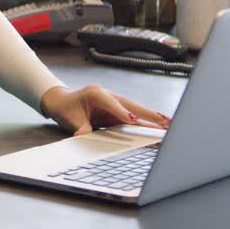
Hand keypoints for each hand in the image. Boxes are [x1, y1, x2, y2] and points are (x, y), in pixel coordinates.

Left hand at [39, 85, 170, 136]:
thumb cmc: (66, 108)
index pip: (112, 104)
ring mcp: (114, 103)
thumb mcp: (70, 120)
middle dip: (147, 114)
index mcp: (96, 93)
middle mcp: (108, 96)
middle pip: (131, 105)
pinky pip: (133, 117)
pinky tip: (157, 127)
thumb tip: (86, 137)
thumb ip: (80, 128)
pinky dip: (145, 121)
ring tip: (167, 124)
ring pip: (135, 110)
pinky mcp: (117, 111)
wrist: (62, 101)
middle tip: (163, 121)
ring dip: (151, 117)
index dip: (122, 112)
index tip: (132, 120)